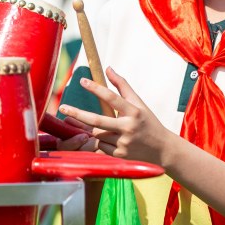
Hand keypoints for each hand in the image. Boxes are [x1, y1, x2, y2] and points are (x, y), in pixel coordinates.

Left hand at [57, 67, 176, 165]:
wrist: (162, 149)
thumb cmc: (148, 122)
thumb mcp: (139, 103)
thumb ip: (123, 86)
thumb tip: (109, 69)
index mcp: (134, 112)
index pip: (112, 98)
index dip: (96, 88)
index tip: (82, 81)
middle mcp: (128, 128)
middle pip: (98, 120)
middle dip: (78, 114)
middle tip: (62, 107)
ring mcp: (123, 143)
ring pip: (96, 134)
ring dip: (84, 129)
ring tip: (70, 123)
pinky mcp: (119, 155)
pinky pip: (99, 147)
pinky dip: (94, 141)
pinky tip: (88, 137)